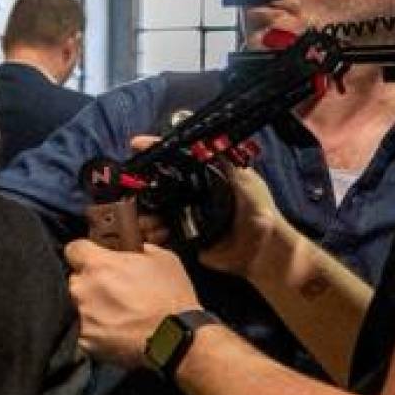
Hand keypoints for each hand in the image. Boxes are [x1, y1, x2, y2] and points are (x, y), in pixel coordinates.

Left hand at [64, 238, 203, 369]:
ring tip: (121, 313)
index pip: (74, 249)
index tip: (93, 258)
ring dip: (95, 307)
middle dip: (92, 283)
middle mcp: (83, 289)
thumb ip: (141, 249)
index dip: (84, 253)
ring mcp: (83, 316)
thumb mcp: (164, 259)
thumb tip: (136, 249)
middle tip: (116, 291)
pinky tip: (119, 330)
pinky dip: (98, 329)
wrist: (176, 338)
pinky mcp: (85, 339)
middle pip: (77, 280)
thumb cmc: (172, 298)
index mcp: (99, 265)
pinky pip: (86, 329)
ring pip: (80, 305)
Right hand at [120, 134, 286, 274]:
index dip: (156, 150)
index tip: (136, 144)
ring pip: (154, 210)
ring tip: (147, 223)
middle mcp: (191, 193)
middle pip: (156, 185)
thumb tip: (206, 142)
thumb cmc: (260, 212)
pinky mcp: (182, 237)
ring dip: (145, 215)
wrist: (261, 251)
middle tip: (133, 197)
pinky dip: (152, 234)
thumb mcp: (247, 182)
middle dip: (141, 191)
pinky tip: (155, 235)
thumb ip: (228, 164)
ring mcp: (184, 215)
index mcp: (205, 176)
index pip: (176, 158)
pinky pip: (159, 234)